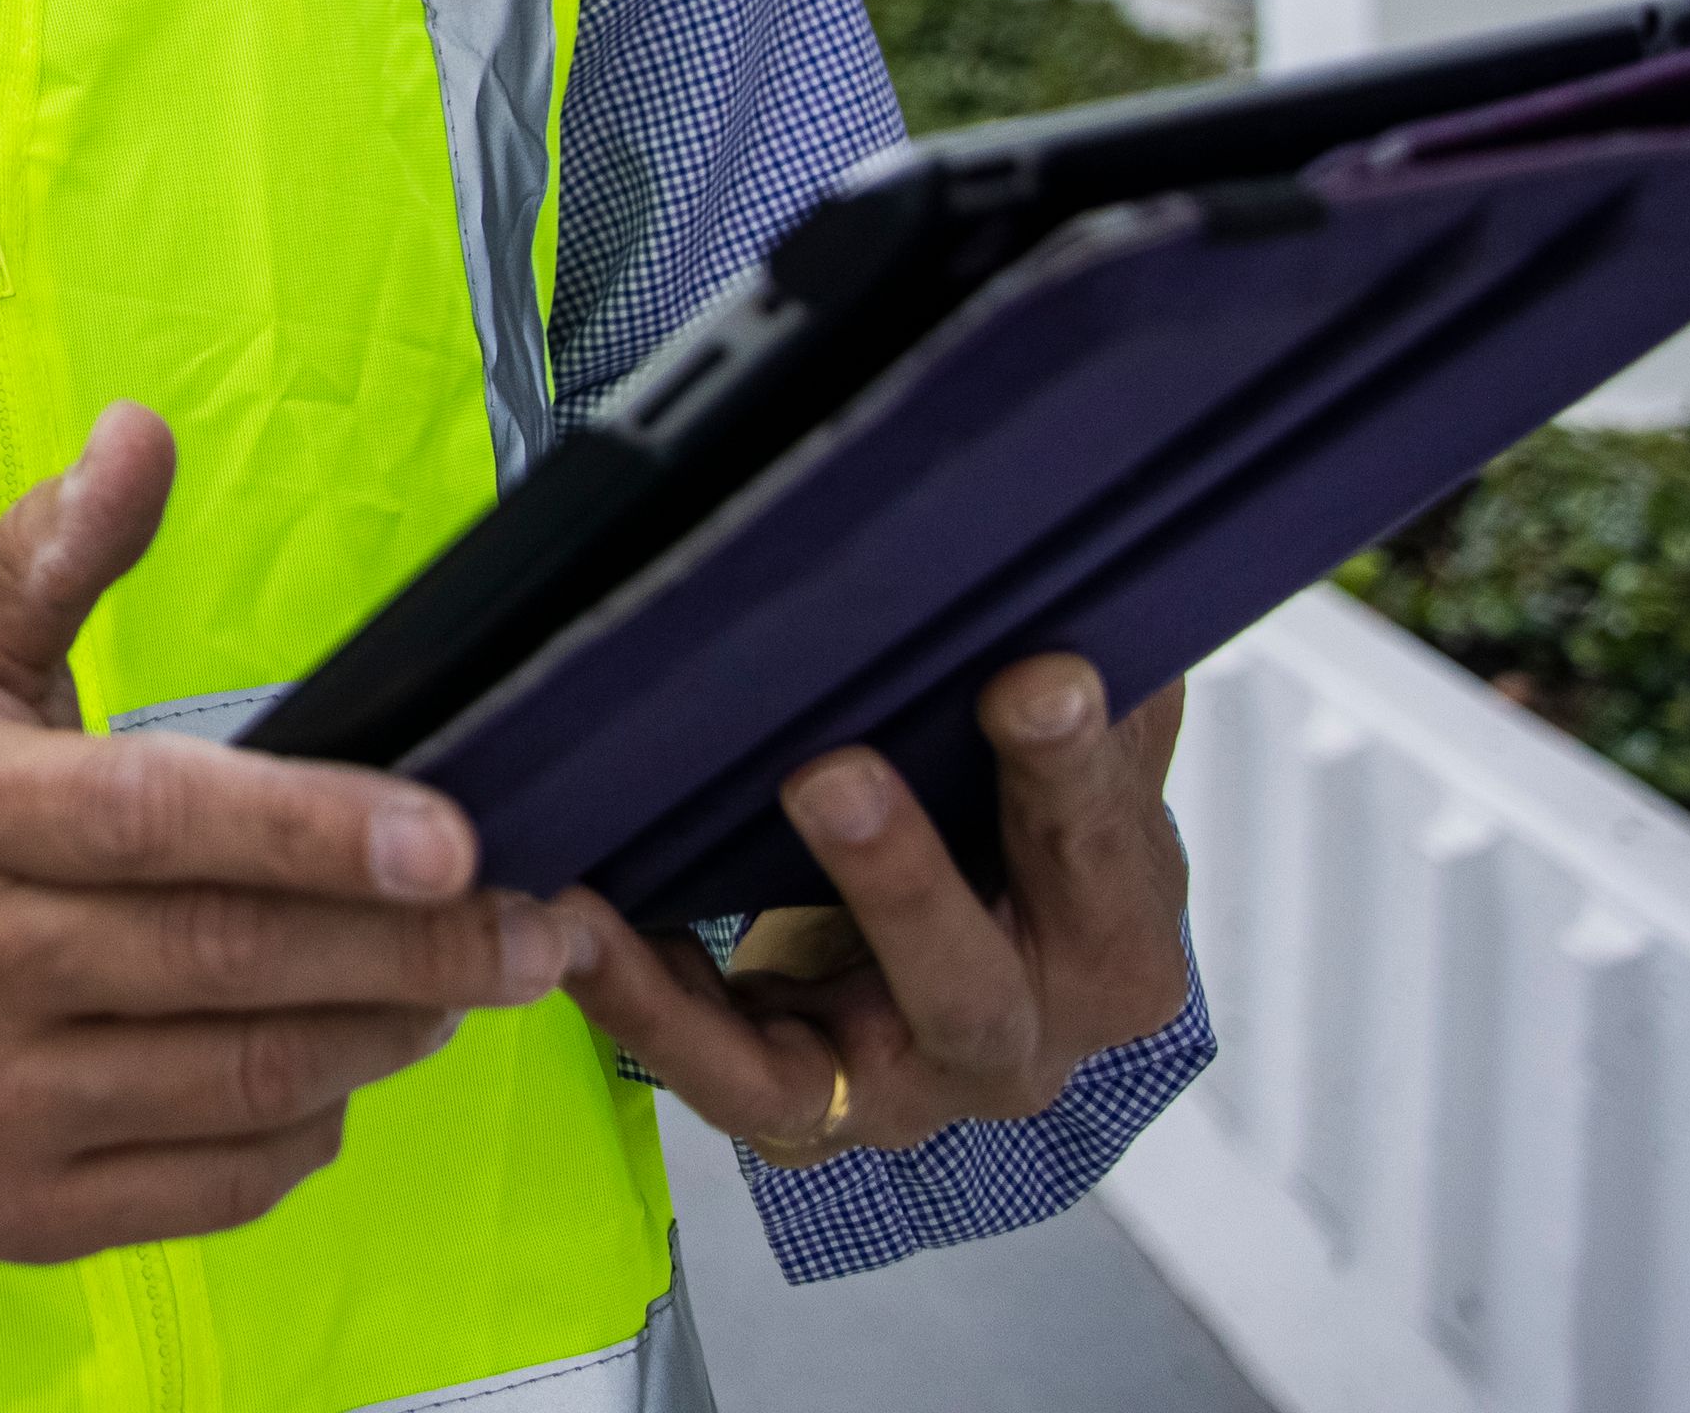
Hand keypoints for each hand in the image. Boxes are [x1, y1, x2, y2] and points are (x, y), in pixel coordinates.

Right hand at [0, 405, 583, 1262]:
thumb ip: (51, 552)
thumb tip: (139, 435)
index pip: (155, 817)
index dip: (315, 830)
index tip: (453, 840)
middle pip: (229, 957)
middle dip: (413, 946)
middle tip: (532, 927)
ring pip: (244, 1076)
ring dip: (385, 1032)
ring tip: (460, 987)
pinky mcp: (16, 1209)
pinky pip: (217, 1181)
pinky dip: (309, 1125)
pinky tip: (345, 1068)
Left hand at [552, 656, 1191, 1165]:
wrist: (958, 977)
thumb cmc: (1014, 848)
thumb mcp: (1067, 767)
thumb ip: (1082, 691)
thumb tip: (1066, 570)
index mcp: (1112, 941)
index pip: (1102, 850)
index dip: (1072, 770)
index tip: (1040, 675)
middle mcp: (1024, 1040)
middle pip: (973, 981)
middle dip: (902, 879)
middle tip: (834, 776)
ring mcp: (908, 1092)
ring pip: (813, 1063)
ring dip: (706, 983)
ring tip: (628, 889)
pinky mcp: (802, 1118)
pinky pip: (714, 1075)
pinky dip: (640, 1006)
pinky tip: (576, 929)